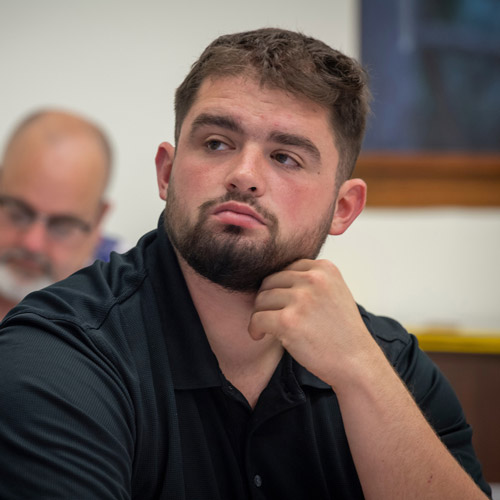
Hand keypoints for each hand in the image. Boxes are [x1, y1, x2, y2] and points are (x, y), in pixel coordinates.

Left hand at [248, 259, 377, 387]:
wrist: (356, 363)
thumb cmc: (342, 332)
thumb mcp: (334, 292)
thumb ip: (310, 281)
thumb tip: (274, 276)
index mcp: (324, 269)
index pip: (285, 268)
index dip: (278, 287)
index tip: (280, 304)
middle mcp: (313, 279)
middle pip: (270, 281)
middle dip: (266, 300)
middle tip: (269, 317)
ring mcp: (301, 299)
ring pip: (261, 299)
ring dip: (259, 314)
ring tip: (266, 328)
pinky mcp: (289, 321)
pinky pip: (257, 318)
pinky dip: (254, 328)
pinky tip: (260, 336)